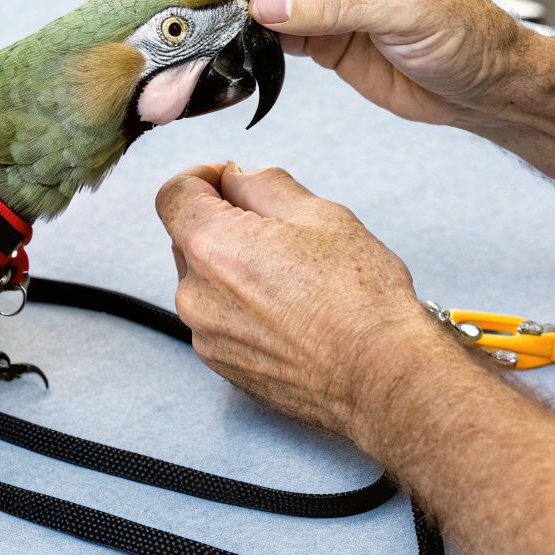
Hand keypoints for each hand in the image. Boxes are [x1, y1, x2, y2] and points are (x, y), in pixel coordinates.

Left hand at [155, 162, 463, 440]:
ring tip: (293, 281)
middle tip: (280, 233)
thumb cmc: (359, 299)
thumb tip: (235, 179)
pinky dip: (242, 307)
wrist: (380, 375)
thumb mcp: (319, 214)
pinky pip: (219, 319)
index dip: (201, 178)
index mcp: (212, 247)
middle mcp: (196, 294)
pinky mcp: (221, 364)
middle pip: (188, 239)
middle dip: (223, 225)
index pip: (173, 196)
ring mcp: (206, 335)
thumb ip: (262, 185)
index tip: (227, 181)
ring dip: (234, 269)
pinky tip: (289, 312)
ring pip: (205, 282)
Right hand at [227, 0, 528, 128]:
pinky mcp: (326, 39)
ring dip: (255, 11)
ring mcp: (332, 1)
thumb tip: (273, 3)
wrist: (482, 87)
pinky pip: (282, 32)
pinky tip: (263, 44)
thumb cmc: (467, 34)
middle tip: (240, 6)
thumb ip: (333, 5)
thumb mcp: (403, 9)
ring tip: (246, 28)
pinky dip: (265, 39)